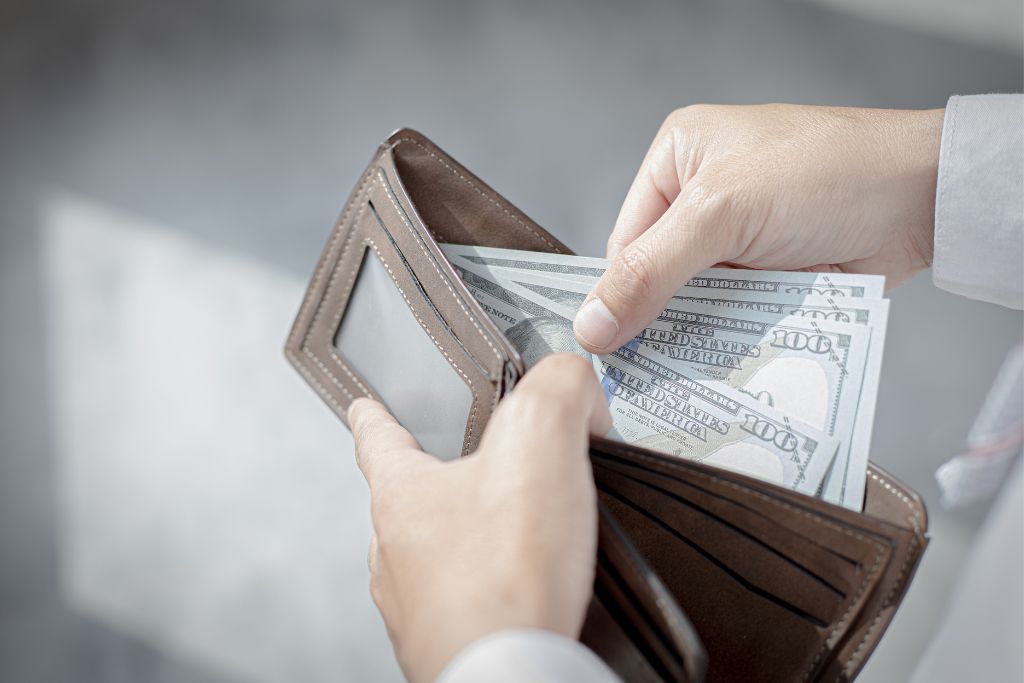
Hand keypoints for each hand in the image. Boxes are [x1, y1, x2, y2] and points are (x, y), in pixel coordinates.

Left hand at [348, 354, 611, 682]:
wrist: (509, 678)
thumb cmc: (504, 577)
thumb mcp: (540, 442)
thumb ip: (557, 389)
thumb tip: (574, 382)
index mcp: (404, 494)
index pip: (377, 437)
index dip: (373, 415)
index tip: (361, 407)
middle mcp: (396, 551)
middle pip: (408, 499)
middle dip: (439, 480)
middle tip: (473, 470)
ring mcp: (417, 604)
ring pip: (433, 556)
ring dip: (466, 540)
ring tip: (510, 534)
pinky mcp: (446, 642)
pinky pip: (463, 603)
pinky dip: (489, 589)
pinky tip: (524, 588)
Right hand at [573, 103, 943, 352]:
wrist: (923, 198)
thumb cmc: (824, 174)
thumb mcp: (721, 213)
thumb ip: (650, 271)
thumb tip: (589, 327)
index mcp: (677, 159)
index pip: (624, 241)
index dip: (617, 294)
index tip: (609, 349)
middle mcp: (702, 197)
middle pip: (656, 276)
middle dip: (659, 319)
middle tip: (644, 373)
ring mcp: (739, 239)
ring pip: (695, 303)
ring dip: (697, 334)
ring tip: (683, 376)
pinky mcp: (770, 274)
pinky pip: (733, 317)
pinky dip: (730, 341)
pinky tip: (723, 368)